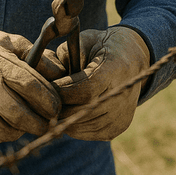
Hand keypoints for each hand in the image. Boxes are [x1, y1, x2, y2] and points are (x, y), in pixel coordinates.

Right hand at [0, 21, 63, 148]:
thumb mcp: (7, 41)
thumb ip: (35, 55)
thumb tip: (59, 73)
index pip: (32, 88)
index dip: (49, 101)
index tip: (56, 106)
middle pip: (22, 116)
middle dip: (40, 122)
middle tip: (46, 121)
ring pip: (7, 132)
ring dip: (19, 128)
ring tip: (19, 117)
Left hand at [53, 26, 150, 140]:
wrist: (133, 57)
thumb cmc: (102, 46)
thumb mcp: (84, 41)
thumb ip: (63, 57)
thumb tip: (42, 76)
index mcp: (115, 70)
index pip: (84, 90)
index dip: (60, 91)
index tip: (44, 85)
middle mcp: (122, 97)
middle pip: (80, 112)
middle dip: (56, 106)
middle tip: (42, 98)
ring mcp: (121, 116)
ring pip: (79, 127)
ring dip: (63, 118)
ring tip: (55, 102)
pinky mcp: (118, 128)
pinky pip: (86, 133)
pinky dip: (74, 124)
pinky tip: (71, 109)